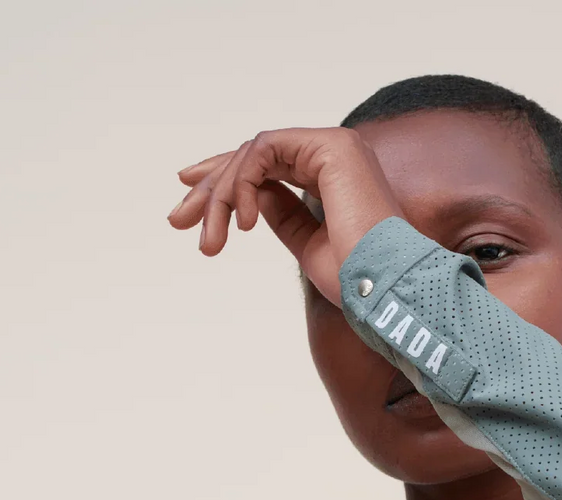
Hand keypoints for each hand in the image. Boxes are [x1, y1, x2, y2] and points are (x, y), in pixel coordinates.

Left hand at [166, 126, 403, 305]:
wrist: (384, 291)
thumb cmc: (356, 282)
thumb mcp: (307, 245)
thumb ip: (282, 214)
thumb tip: (251, 196)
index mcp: (332, 176)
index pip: (267, 165)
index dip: (224, 182)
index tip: (191, 207)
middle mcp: (333, 153)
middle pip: (253, 156)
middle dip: (211, 188)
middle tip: (177, 219)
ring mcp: (333, 146)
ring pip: (253, 154)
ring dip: (221, 195)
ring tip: (211, 241)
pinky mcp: (331, 147)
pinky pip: (264, 152)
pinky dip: (242, 184)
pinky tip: (241, 224)